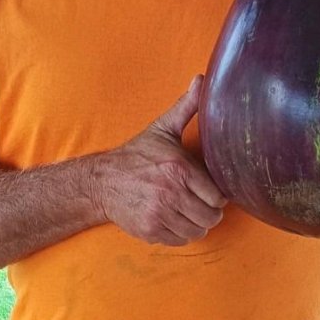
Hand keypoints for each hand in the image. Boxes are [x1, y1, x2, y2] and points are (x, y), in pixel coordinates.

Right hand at [92, 75, 227, 245]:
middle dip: (209, 212)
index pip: (217, 197)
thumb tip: (202, 79)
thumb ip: (187, 106)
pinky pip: (180, 240)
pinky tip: (173, 219)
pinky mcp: (150, 230)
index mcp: (179, 168)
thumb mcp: (162, 128)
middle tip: (200, 202)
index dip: (217, 195)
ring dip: (196, 224)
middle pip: (211, 217)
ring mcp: (160, 214)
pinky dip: (180, 233)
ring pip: (198, 231)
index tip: (209, 190)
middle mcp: (171, 193)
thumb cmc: (137, 154)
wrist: (102, 181)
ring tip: (187, 211)